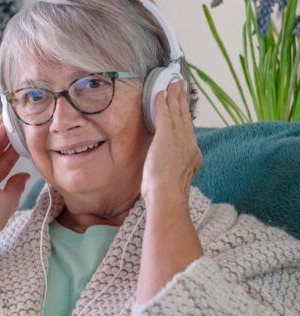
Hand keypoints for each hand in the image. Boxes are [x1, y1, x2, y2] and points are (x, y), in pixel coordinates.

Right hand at [0, 116, 30, 248]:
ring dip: (2, 130)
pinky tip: (6, 124)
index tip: (27, 136)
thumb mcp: (9, 199)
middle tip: (21, 118)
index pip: (4, 160)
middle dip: (8, 134)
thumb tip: (24, 176)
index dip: (15, 148)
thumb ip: (15, 185)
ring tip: (15, 114)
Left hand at [141, 80, 202, 204]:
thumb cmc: (168, 192)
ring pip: (177, 111)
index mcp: (192, 153)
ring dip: (174, 96)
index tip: (184, 106)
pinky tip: (160, 93)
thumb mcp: (177, 177)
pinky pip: (164, 114)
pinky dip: (162, 103)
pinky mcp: (167, 135)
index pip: (187, 129)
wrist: (169, 194)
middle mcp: (189, 142)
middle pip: (185, 116)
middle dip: (182, 100)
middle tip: (181, 86)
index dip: (185, 116)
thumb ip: (176, 168)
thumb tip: (172, 167)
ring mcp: (179, 137)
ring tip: (173, 84)